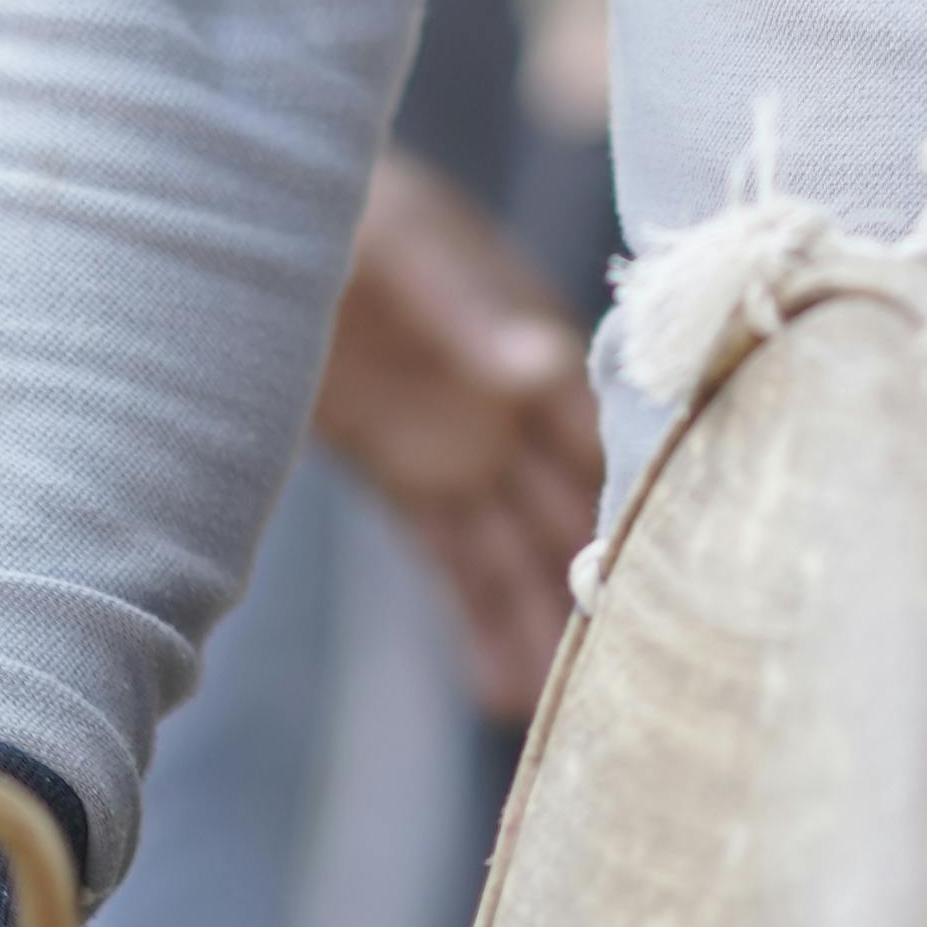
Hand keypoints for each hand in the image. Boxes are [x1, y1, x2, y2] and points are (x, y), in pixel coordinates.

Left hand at [311, 145, 605, 719]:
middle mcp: (510, 402)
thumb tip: (539, 366)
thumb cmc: (351, 209)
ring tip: (567, 717)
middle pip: (567, 506)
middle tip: (639, 679)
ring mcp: (460, 443)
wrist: (256, 214)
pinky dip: (473, 620)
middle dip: (600, 584)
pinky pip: (450, 557)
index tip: (671, 572)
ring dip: (539, 623)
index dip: (634, 495)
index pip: (597, 430)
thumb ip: (469, 315)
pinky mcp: (406, 474)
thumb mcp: (407, 247)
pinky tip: (497, 693)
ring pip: (514, 549)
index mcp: (529, 336)